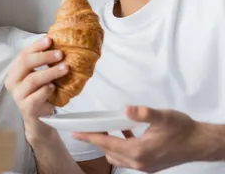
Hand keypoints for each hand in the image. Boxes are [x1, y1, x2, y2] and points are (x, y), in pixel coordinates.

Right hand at [4, 37, 67, 138]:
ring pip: (32, 79)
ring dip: (50, 72)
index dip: (36, 46)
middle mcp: (12, 81)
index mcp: (14, 71)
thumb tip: (59, 45)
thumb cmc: (41, 95)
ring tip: (65, 68)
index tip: (50, 39)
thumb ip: (43, 63)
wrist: (39, 121)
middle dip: (44, 56)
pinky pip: (36, 96)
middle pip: (25, 63)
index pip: (23, 54)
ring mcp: (17, 95)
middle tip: (60, 54)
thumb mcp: (40, 77)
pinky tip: (54, 87)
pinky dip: (46, 90)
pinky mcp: (25, 108)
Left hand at [72, 106, 201, 172]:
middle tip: (86, 127)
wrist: (200, 143)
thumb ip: (143, 113)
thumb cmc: (182, 129)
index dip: (90, 137)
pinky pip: (126, 156)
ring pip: (116, 156)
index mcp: (138, 152)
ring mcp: (144, 166)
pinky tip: (123, 131)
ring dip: (108, 143)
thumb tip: (126, 109)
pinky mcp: (148, 165)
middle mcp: (138, 162)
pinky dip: (120, 145)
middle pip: (109, 151)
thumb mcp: (162, 117)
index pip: (107, 143)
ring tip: (104, 128)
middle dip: (96, 140)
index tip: (75, 132)